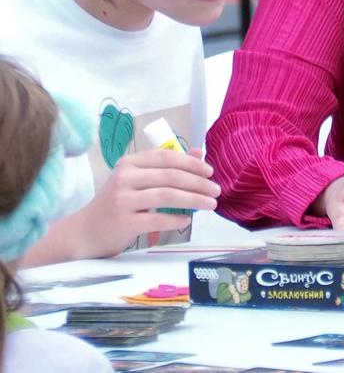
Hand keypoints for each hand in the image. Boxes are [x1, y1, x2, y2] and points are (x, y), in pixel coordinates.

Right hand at [73, 147, 219, 257]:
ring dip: (194, 200)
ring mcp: (122, 200)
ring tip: (210, 204)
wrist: (86, 231)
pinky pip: (158, 218)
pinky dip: (176, 219)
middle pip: (170, 176)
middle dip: (198, 183)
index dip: (192, 163)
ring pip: (167, 195)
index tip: (210, 172)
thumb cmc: (117, 203)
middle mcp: (124, 178)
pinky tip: (187, 220)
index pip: (167, 157)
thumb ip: (166, 166)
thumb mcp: (138, 180)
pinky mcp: (123, 222)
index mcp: (129, 163)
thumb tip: (198, 152)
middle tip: (216, 190)